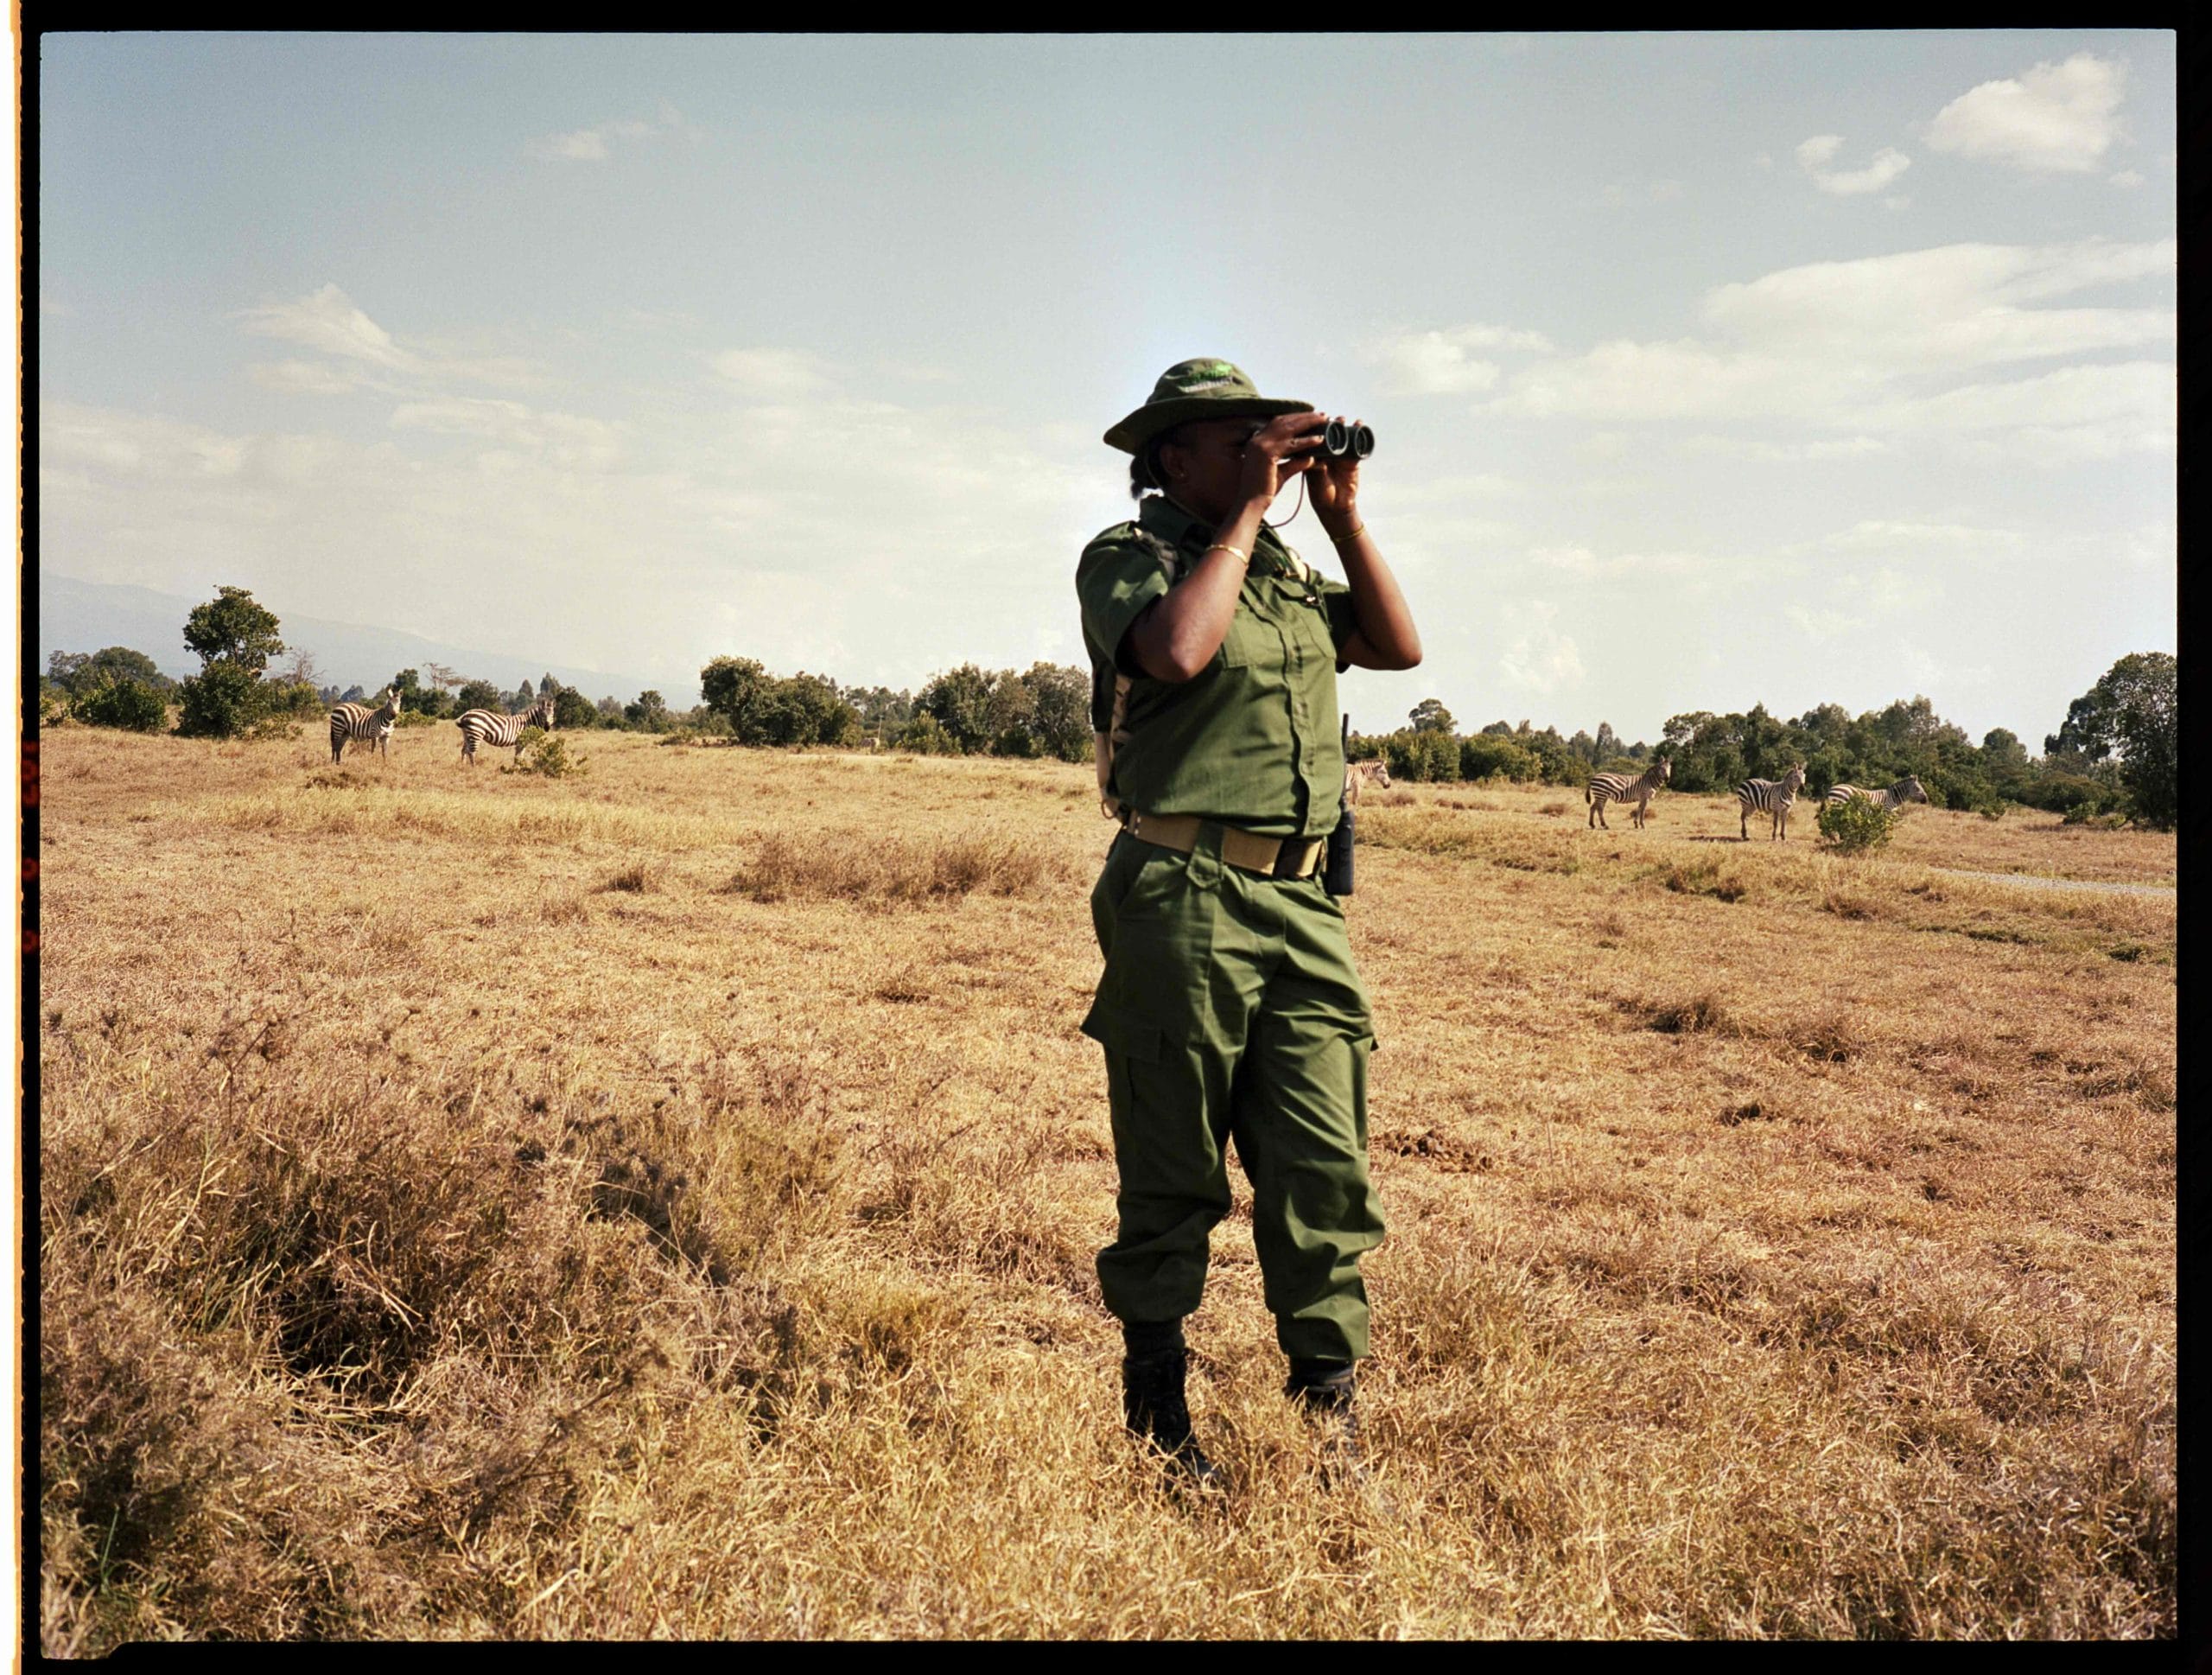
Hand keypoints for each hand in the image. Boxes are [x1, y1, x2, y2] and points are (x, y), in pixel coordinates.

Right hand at [1236, 412, 1323, 509]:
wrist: (1252, 503)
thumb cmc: (1264, 491)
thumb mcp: (1282, 473)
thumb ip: (1294, 463)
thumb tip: (1311, 458)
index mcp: (1257, 442)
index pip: (1278, 423)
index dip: (1296, 419)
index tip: (1312, 417)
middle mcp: (1257, 440)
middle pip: (1284, 421)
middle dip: (1305, 417)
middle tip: (1323, 415)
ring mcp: (1260, 445)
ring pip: (1289, 428)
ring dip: (1308, 423)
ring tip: (1325, 421)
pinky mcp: (1266, 454)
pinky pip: (1291, 444)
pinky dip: (1307, 441)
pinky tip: (1319, 439)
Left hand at [1309, 416, 1360, 530]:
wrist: (1335, 506)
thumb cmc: (1321, 494)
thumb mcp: (1317, 482)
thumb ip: (1317, 471)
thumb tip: (1319, 461)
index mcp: (1313, 456)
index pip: (1312, 438)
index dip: (1314, 428)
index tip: (1314, 420)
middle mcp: (1326, 452)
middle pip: (1327, 434)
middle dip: (1329, 424)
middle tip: (1331, 418)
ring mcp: (1339, 454)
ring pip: (1341, 437)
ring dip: (1343, 426)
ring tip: (1343, 419)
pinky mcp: (1351, 459)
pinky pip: (1355, 445)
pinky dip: (1358, 435)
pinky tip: (1359, 425)